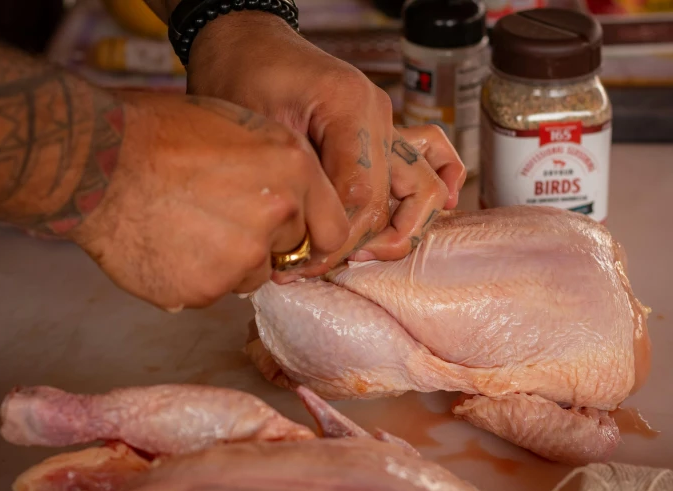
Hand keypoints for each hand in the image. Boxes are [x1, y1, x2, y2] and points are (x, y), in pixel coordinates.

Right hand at [71, 92, 347, 309]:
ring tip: (185, 227)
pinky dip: (192, 277)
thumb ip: (281, 170)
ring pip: (248, 275)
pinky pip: (209, 292)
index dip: (309, 232)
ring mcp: (240, 259)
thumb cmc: (160, 132)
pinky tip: (166, 245)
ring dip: (227, 262)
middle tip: (217, 217)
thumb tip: (299, 206)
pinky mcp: (203, 291)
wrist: (96, 161)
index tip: (291, 235)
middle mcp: (278, 217)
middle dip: (262, 243)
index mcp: (294, 169)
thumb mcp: (239, 126)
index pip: (334, 229)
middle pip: (287, 253)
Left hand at [186, 12, 464, 278]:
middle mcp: (378, 114)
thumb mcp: (253, 128)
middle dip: (357, 244)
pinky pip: (428, 158)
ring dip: (400, 230)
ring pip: (424, 187)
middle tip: (317, 266)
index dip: (338, 240)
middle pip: (392, 201)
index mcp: (348, 106)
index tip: (304, 263)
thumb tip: (308, 241)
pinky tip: (431, 213)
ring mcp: (385, 123)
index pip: (362, 196)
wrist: (243, 43)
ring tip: (361, 254)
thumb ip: (292, 181)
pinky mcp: (381, 133)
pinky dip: (434, 188)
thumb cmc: (237, 74)